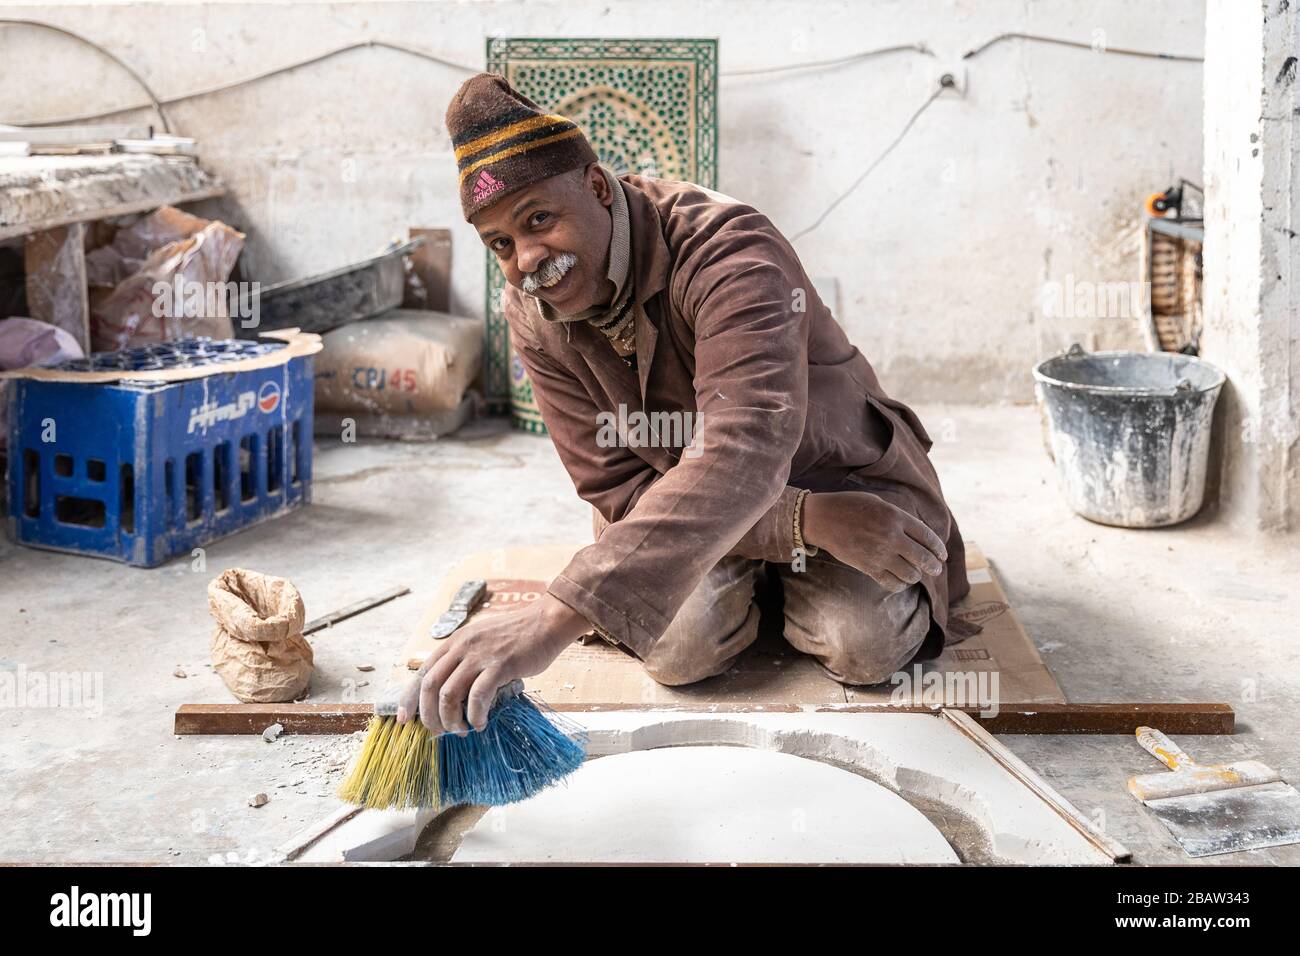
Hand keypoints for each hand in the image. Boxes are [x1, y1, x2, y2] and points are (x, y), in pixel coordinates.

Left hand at [396, 593, 589, 734]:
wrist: (548, 622)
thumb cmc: (519, 636)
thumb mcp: (483, 642)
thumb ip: (466, 661)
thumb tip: (453, 693)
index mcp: (455, 642)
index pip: (423, 672)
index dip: (410, 698)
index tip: (404, 718)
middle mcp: (462, 647)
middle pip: (430, 686)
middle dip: (429, 715)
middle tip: (438, 732)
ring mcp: (480, 655)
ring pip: (449, 694)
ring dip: (451, 720)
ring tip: (462, 731)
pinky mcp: (500, 665)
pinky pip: (478, 696)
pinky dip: (475, 715)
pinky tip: (481, 723)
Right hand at [801, 491, 947, 592]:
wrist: (821, 519)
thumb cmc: (850, 506)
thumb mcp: (879, 503)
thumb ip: (899, 518)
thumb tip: (918, 535)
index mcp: (896, 517)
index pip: (928, 536)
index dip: (938, 548)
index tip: (942, 555)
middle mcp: (891, 536)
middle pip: (923, 558)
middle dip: (934, 567)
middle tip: (936, 570)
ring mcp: (879, 554)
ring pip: (910, 574)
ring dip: (915, 575)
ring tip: (914, 573)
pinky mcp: (868, 567)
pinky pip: (892, 583)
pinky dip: (900, 584)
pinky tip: (899, 580)